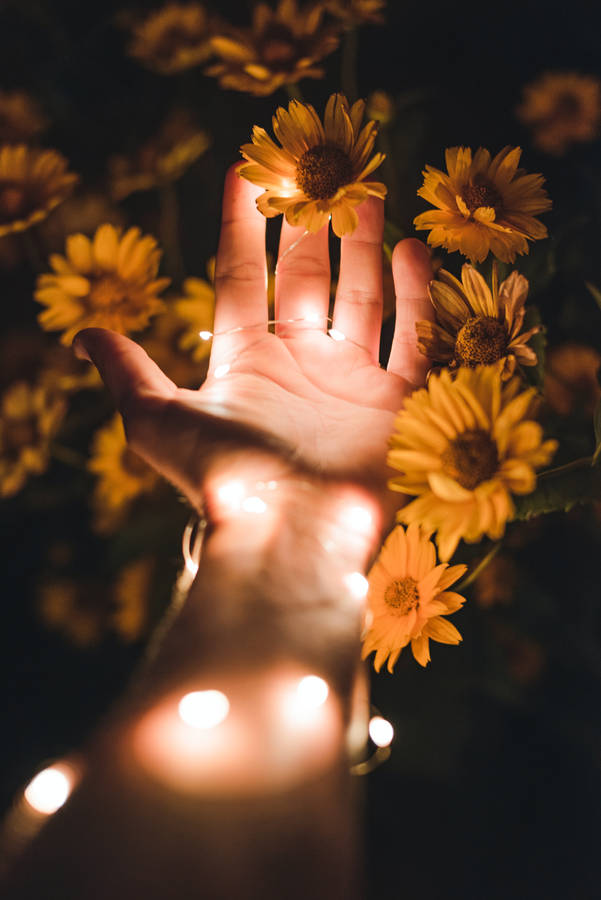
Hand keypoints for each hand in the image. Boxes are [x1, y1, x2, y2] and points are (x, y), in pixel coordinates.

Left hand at [73, 164, 432, 522]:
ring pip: (361, 299)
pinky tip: (411, 250)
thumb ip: (130, 373)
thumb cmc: (223, 478)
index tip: (242, 170)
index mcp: (245, 361)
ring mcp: (350, 382)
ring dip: (364, 246)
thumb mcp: (159, 422)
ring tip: (367, 191)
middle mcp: (300, 364)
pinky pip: (410, 339)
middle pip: (307, 278)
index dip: (241, 226)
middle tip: (317, 169)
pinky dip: (414, 297)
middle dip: (311, 224)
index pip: (242, 276)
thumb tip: (84, 333)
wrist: (291, 536)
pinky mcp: (396, 403)